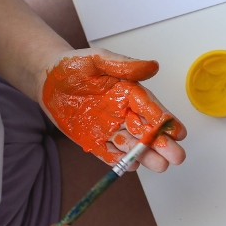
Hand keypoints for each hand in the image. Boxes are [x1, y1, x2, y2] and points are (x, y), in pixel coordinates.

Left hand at [39, 49, 186, 169]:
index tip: (179, 132)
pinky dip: (119, 160)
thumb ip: (125, 64)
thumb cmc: (74, 66)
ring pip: (131, 145)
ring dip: (146, 155)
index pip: (152, 109)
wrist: (46, 80)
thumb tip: (153, 66)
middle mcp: (124, 113)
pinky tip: (131, 166)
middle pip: (147, 132)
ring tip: (160, 166)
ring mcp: (109, 128)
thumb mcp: (99, 59)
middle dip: (162, 144)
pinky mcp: (93, 140)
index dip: (167, 121)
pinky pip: (108, 153)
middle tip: (177, 156)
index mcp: (130, 93)